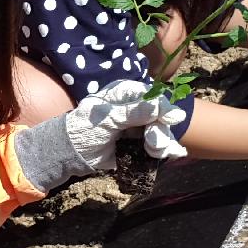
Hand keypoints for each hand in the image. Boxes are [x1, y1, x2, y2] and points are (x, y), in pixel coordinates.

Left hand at [63, 79, 189, 166]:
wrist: (72, 153)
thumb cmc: (84, 128)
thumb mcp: (109, 118)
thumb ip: (137, 112)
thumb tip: (165, 108)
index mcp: (127, 93)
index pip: (153, 96)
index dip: (164, 108)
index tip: (170, 120)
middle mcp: (136, 107)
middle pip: (160, 116)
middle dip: (160, 130)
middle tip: (154, 143)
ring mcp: (139, 126)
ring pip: (161, 132)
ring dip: (161, 143)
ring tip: (153, 151)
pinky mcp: (140, 143)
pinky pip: (158, 145)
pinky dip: (166, 150)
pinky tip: (174, 154)